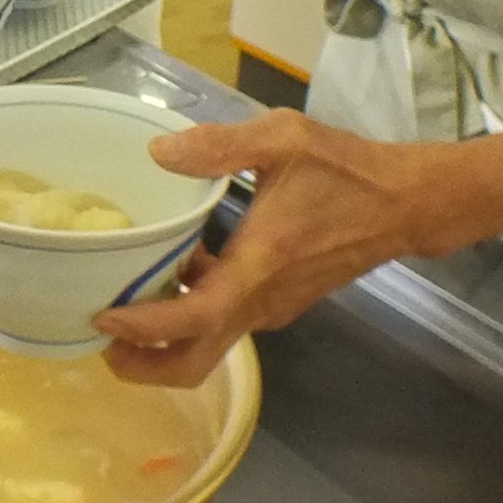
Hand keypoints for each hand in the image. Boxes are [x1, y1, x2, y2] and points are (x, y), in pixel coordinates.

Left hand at [95, 110, 447, 387]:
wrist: (405, 202)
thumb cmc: (345, 170)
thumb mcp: (283, 138)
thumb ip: (219, 145)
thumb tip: (159, 152)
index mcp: (259, 268)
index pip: (193, 320)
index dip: (144, 328)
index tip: (102, 318)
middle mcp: (262, 301)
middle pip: (195, 361)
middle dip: (143, 363)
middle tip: (97, 338)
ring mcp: (272, 306)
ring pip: (209, 345)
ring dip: (163, 340)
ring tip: (120, 302)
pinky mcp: (279, 301)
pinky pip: (225, 321)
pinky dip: (190, 315)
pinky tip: (172, 271)